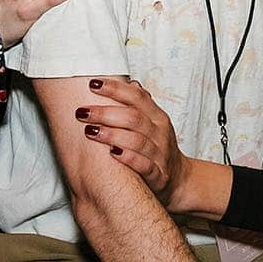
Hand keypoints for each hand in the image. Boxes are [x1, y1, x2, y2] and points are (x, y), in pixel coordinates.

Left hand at [75, 77, 188, 207]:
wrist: (179, 179)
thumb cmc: (158, 148)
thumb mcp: (154, 124)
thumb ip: (142, 105)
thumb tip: (131, 83)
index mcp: (157, 116)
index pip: (137, 97)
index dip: (115, 89)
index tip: (93, 84)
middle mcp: (160, 132)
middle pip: (133, 118)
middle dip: (106, 113)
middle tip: (83, 112)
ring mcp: (160, 153)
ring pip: (137, 140)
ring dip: (111, 135)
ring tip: (90, 131)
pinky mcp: (159, 175)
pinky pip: (144, 165)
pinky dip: (128, 158)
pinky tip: (112, 154)